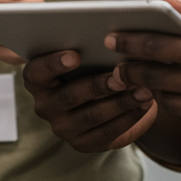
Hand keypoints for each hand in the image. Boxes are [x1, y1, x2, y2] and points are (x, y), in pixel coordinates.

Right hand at [25, 49, 156, 151]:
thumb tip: (103, 36)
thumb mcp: (82, 57)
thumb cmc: (89, 68)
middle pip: (69, 96)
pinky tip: (145, 106)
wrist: (101, 100)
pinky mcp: (82, 143)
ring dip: (121, 102)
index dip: (53, 64)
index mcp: (37, 81)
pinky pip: (107, 132)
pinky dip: (129, 118)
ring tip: (143, 91)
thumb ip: (83, 48)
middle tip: (122, 76)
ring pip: (92, 115)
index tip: (75, 55)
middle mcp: (44, 106)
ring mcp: (62, 127)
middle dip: (98, 86)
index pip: (35, 72)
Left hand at [108, 0, 180, 142]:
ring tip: (146, 78)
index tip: (111, 39)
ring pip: (163, 99)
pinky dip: (178, 105)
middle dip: (128, 69)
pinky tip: (180, 94)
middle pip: (149, 77)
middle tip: (118, 65)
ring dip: (152, 89)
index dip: (127, 42)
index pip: (153, 47)